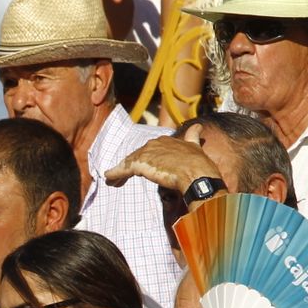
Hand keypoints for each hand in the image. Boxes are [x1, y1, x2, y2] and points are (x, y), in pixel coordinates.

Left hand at [105, 135, 223, 193]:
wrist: (197, 173)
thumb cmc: (198, 164)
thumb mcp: (195, 147)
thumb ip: (193, 137)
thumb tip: (198, 126)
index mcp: (166, 140)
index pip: (150, 149)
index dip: (145, 158)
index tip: (141, 167)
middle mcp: (155, 143)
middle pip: (137, 155)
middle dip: (130, 165)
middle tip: (122, 175)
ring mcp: (146, 153)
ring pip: (129, 162)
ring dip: (120, 172)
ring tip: (113, 180)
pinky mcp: (139, 164)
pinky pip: (123, 169)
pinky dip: (115, 174)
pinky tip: (109, 178)